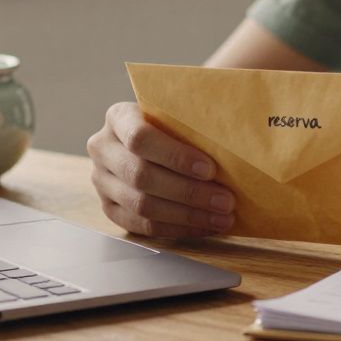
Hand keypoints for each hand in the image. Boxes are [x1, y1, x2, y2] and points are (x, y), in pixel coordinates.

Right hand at [87, 102, 235, 237]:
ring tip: (221, 218)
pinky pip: (141, 226)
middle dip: (188, 192)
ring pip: (141, 205)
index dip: (176, 156)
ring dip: (186, 215)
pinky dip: (176, 229)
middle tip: (225, 200)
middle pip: (141, 176)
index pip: (140, 138)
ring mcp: (102, 181)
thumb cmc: (174, 123)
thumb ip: (196, 118)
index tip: (210, 169)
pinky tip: (204, 226)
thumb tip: (239, 130)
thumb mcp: (180, 111)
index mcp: (118, 117)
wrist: (153, 137)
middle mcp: (103, 148)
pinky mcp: (109, 208)